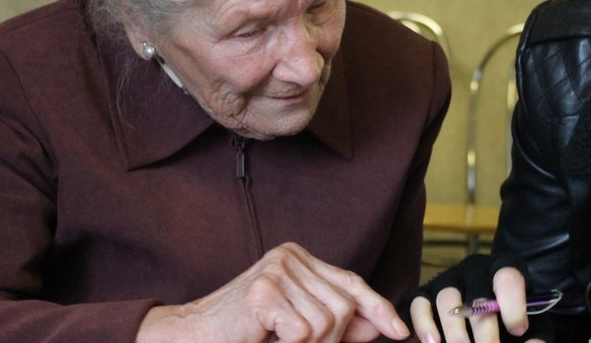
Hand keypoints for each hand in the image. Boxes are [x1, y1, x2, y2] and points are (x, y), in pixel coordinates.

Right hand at [135, 242, 409, 342]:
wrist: (190, 338)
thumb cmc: (243, 334)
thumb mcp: (298, 328)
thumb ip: (336, 324)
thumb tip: (378, 325)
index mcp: (298, 258)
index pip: (350, 281)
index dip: (377, 307)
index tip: (400, 331)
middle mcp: (289, 256)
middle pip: (343, 306)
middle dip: (330, 340)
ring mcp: (276, 270)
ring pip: (326, 323)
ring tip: (275, 340)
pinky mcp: (264, 290)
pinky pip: (304, 332)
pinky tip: (264, 338)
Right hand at [409, 266, 540, 342]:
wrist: (491, 322)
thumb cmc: (512, 324)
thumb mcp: (532, 329)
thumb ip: (536, 336)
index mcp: (504, 270)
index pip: (508, 277)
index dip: (513, 306)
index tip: (518, 331)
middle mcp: (473, 269)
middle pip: (477, 296)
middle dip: (484, 331)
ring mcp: (447, 280)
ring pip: (447, 299)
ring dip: (455, 332)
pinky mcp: (424, 294)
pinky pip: (419, 304)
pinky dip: (423, 324)